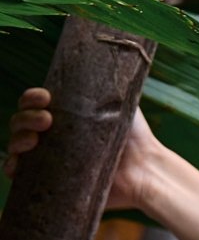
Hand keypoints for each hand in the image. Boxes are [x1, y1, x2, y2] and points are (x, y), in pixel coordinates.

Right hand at [4, 87, 162, 211]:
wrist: (145, 171)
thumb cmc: (136, 137)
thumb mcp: (120, 103)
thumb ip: (104, 84)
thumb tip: (98, 55)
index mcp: (64, 115)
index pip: (34, 102)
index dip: (32, 98)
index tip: (46, 98)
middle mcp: (53, 136)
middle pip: (21, 122)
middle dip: (26, 117)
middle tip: (47, 121)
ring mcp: (50, 159)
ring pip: (16, 145)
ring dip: (17, 139)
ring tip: (35, 141)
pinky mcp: (52, 183)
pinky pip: (22, 176)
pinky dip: (13, 167)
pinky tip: (19, 164)